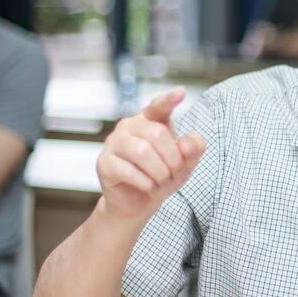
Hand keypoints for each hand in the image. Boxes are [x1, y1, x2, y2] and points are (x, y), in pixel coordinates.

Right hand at [96, 88, 205, 221]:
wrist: (138, 203)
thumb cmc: (162, 176)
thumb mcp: (185, 163)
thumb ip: (193, 149)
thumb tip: (185, 143)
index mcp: (151, 120)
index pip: (159, 106)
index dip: (168, 100)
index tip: (181, 92)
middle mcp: (129, 126)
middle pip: (157, 134)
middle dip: (173, 159)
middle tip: (174, 174)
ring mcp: (113, 142)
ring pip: (142, 151)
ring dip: (160, 172)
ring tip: (161, 181)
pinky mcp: (104, 162)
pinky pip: (128, 170)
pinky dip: (146, 183)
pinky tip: (148, 187)